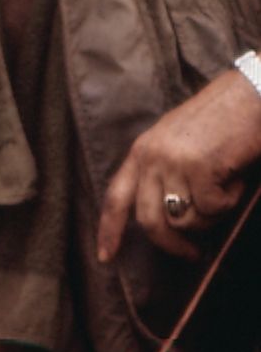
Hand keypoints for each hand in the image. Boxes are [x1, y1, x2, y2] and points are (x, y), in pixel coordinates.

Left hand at [97, 69, 260, 261]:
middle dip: (171, 245)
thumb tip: (170, 218)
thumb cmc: (221, 120)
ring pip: (185, 219)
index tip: (105, 257)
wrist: (250, 94)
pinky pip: (212, 208)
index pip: (115, 197)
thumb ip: (165, 174)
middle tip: (193, 255)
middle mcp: (150, 157)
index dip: (109, 230)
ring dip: (211, 215)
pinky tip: (236, 179)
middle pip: (149, 221)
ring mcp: (173, 162)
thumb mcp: (178, 143)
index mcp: (141, 151)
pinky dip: (230, 200)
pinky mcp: (200, 168)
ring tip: (224, 189)